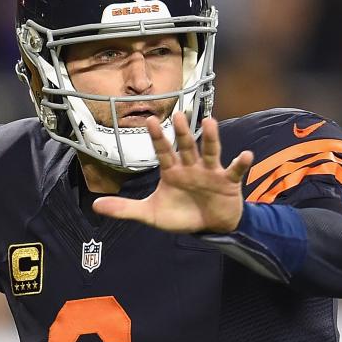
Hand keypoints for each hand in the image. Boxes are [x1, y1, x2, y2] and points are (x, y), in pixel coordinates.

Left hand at [93, 112, 252, 232]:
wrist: (209, 227)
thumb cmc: (181, 215)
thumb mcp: (150, 214)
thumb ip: (125, 209)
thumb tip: (96, 205)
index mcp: (172, 171)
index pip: (163, 151)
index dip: (156, 137)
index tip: (149, 120)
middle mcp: (191, 166)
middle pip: (186, 146)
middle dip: (182, 132)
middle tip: (177, 114)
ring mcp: (210, 172)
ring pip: (210, 152)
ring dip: (210, 138)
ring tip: (210, 122)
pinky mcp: (228, 182)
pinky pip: (235, 171)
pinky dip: (240, 163)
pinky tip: (245, 155)